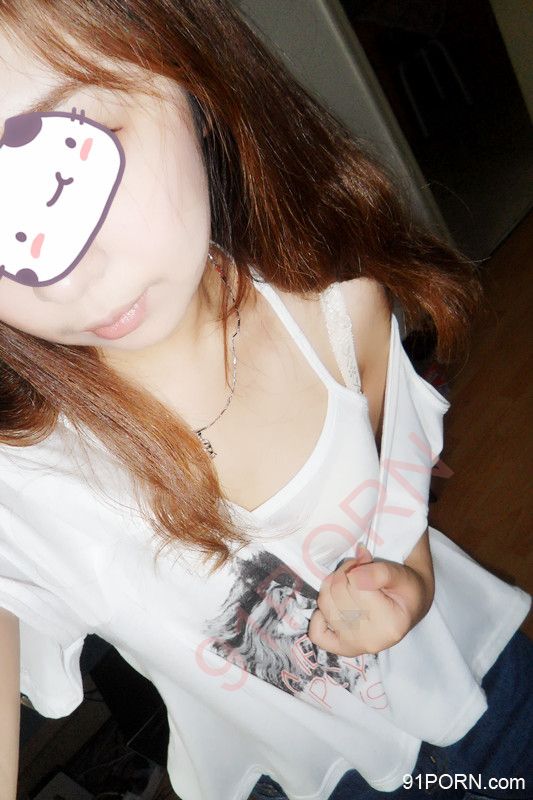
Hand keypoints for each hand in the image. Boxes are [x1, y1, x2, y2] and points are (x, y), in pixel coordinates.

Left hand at [307, 543, 433, 656]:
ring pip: (326, 606)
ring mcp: (355, 647)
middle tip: (355, 569)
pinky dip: (318, 617)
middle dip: (343, 574)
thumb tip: (353, 574)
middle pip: (338, 594)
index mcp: (390, 624)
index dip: (354, 567)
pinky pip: (318, 634)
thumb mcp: (400, 576)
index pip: (356, 586)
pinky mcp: (343, 648)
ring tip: (346, 581)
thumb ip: (378, 573)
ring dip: (331, 587)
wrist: (410, 606)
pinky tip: (331, 605)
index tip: (364, 562)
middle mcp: (371, 640)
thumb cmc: (406, 590)